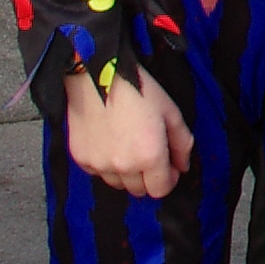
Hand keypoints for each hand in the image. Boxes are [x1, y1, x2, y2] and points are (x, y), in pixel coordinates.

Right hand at [61, 60, 194, 198]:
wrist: (97, 73)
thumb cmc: (138, 88)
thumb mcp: (170, 111)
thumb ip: (182, 143)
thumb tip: (183, 167)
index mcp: (149, 156)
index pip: (161, 190)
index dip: (169, 179)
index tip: (168, 165)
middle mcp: (123, 166)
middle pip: (139, 190)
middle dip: (148, 176)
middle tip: (147, 153)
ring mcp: (99, 164)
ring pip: (118, 184)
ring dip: (126, 173)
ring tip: (127, 146)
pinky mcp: (81, 158)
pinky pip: (98, 172)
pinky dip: (105, 164)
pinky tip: (108, 142)